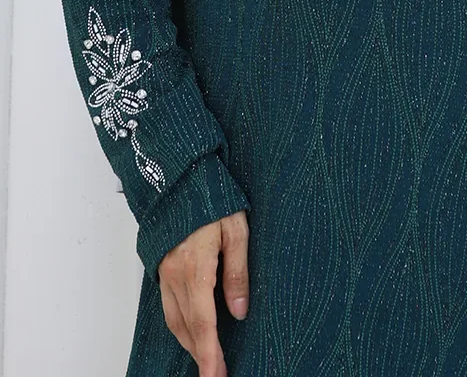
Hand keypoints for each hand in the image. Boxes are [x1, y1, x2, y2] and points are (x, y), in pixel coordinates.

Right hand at [158, 210, 249, 376]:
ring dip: (190, 342)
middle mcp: (174, 274)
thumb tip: (240, 311)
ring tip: (208, 358)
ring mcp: (164, 270)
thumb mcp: (236, 230)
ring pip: (174, 319)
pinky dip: (180, 324)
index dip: (209, 354)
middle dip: (201, 354)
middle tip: (217, 373)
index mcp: (194, 267)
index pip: (202, 323)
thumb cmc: (213, 197)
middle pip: (186, 327)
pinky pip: (168, 305)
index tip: (216, 376)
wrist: (182, 176)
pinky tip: (192, 330)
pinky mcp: (161, 265)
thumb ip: (237, 272)